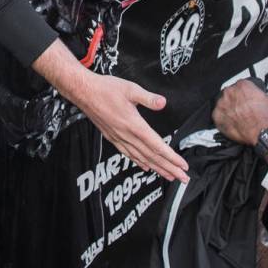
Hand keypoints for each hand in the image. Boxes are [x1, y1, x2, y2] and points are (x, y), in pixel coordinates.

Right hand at [33, 41, 188, 182]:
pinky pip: (129, 154)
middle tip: (183, 178)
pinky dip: (140, 162)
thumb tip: (163, 102)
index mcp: (134, 125)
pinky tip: (146, 166)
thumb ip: (148, 98)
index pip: (156, 146)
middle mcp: (127, 135)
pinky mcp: (113, 137)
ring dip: (157, 168)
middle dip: (169, 168)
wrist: (84, 92)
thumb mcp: (130, 89)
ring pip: (141, 158)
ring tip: (169, 176)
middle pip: (152, 156)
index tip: (182, 166)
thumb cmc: (106, 89)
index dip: (171, 157)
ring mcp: (119, 138)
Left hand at [212, 80, 267, 146]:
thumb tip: (267, 96)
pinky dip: (222, 120)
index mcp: (243, 85)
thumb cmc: (266, 118)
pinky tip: (231, 123)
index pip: (240, 85)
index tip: (246, 99)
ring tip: (236, 117)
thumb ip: (267, 94)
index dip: (244, 93)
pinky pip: (217, 116)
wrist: (263, 132)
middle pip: (230, 94)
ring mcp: (222, 104)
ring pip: (222, 104)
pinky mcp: (217, 117)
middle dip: (235, 101)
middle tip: (242, 109)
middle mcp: (230, 92)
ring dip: (228, 109)